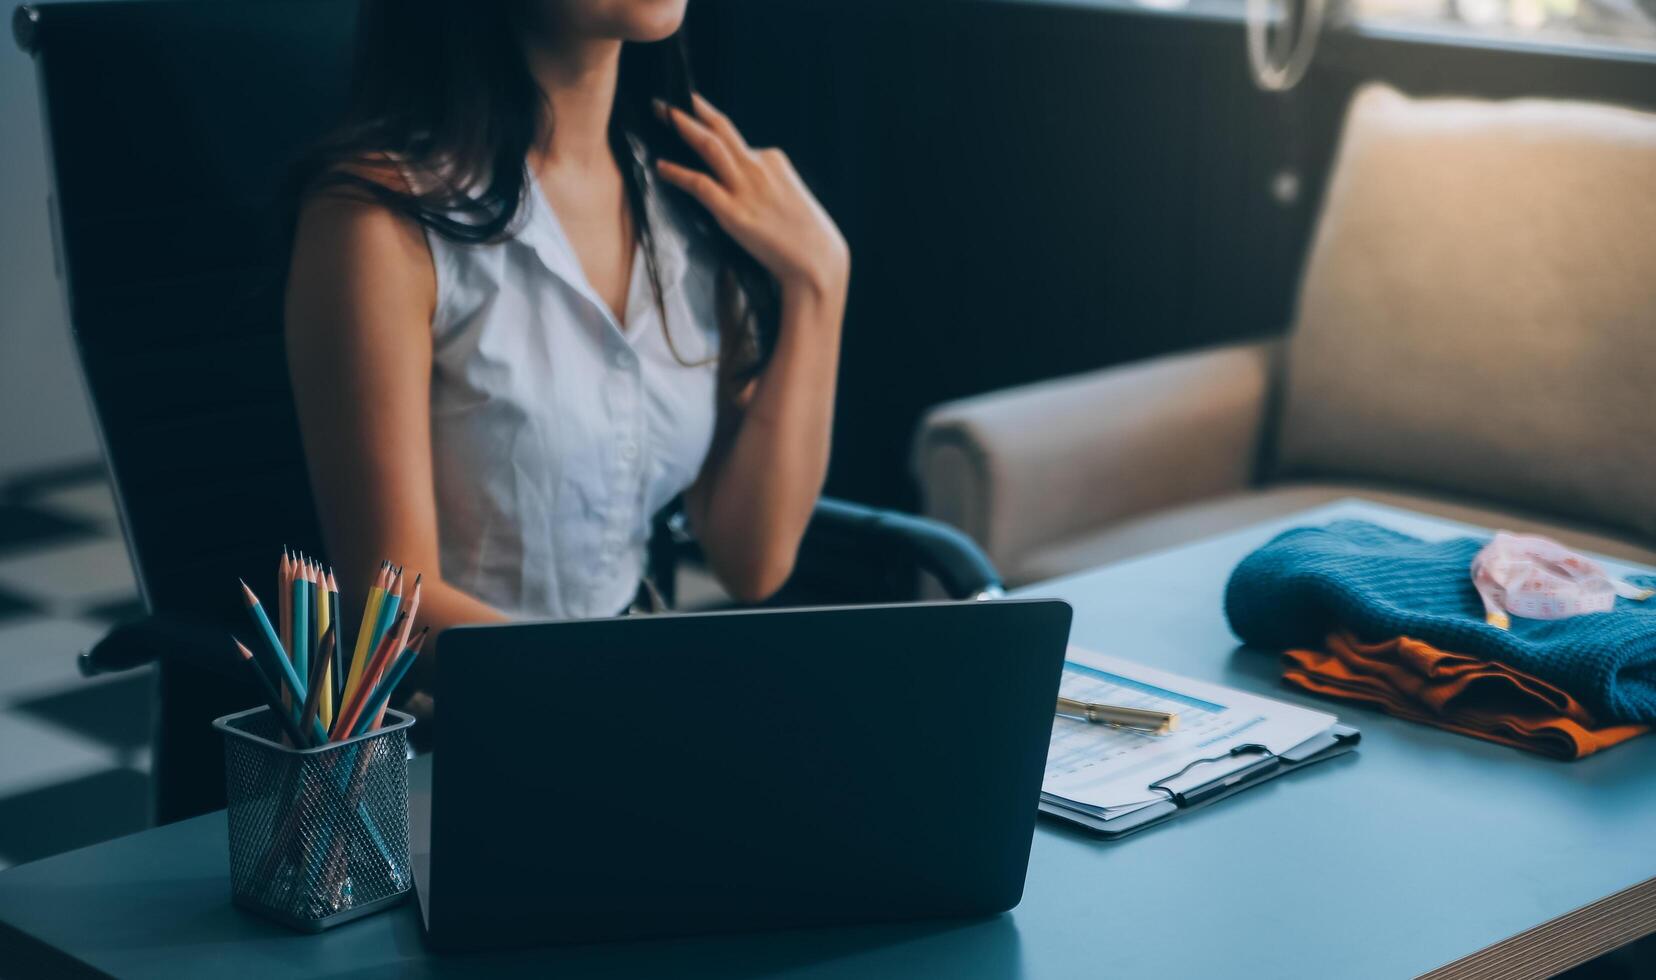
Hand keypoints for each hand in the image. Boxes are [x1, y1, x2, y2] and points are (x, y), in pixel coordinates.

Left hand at [655, 94, 848, 300]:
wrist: (818, 260)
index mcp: (774, 160)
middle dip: (691, 110)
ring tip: (662, 113)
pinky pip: (699, 184)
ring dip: (683, 126)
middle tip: (667, 101)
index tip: (694, 113)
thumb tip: (746, 191)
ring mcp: (745, 188)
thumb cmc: (807, 235)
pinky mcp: (734, 212)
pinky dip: (677, 173)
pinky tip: (661, 167)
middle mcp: (758, 166)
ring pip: (709, 146)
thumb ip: (767, 186)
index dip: (712, 127)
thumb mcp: (790, 198)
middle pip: (721, 128)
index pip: (738, 141)